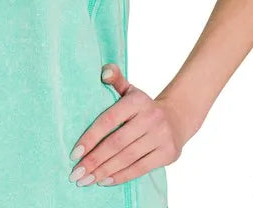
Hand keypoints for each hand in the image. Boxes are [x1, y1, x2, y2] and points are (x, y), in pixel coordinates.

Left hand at [68, 64, 186, 187]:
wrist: (177, 117)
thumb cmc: (143, 106)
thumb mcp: (130, 90)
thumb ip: (115, 79)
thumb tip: (103, 71)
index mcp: (137, 100)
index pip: (109, 120)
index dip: (91, 137)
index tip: (74, 153)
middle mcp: (150, 117)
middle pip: (116, 143)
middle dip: (94, 160)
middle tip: (76, 173)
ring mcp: (161, 136)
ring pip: (127, 157)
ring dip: (104, 171)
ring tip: (87, 180)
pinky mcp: (168, 153)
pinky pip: (141, 168)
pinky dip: (121, 176)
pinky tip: (105, 180)